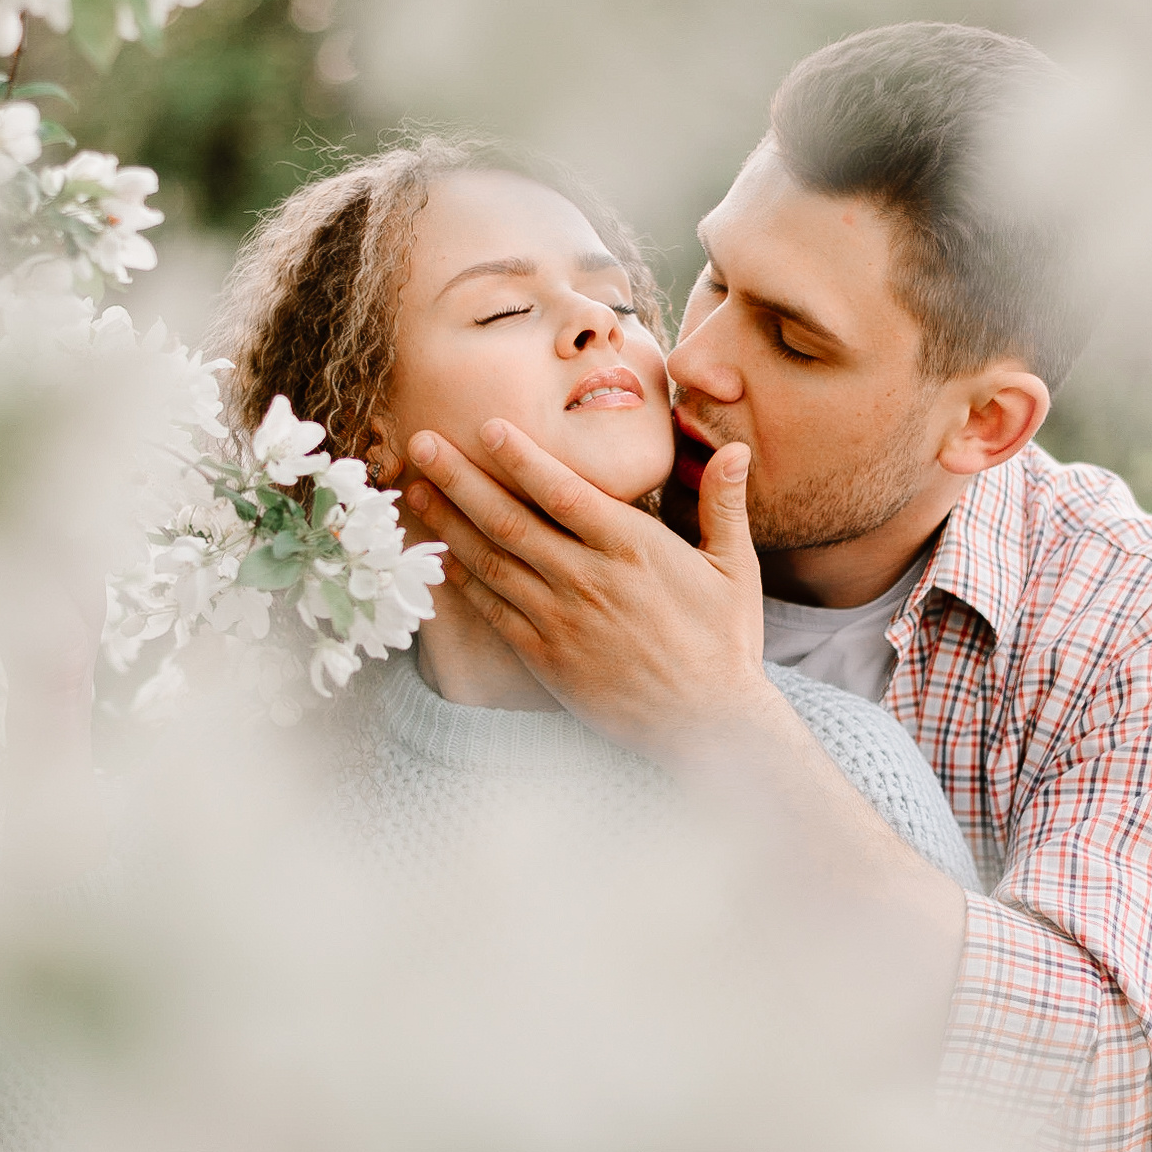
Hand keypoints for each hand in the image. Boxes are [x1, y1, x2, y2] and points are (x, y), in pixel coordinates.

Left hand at [402, 418, 772, 760]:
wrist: (707, 725)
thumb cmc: (723, 642)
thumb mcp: (734, 568)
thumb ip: (723, 504)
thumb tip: (737, 448)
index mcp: (632, 547)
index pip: (562, 491)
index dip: (521, 457)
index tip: (487, 427)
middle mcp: (588, 579)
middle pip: (510, 519)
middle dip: (461, 478)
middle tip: (422, 443)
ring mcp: (561, 619)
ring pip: (491, 561)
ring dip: (448, 523)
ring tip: (414, 491)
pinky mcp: (545, 656)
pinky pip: (493, 611)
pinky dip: (461, 582)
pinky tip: (436, 559)